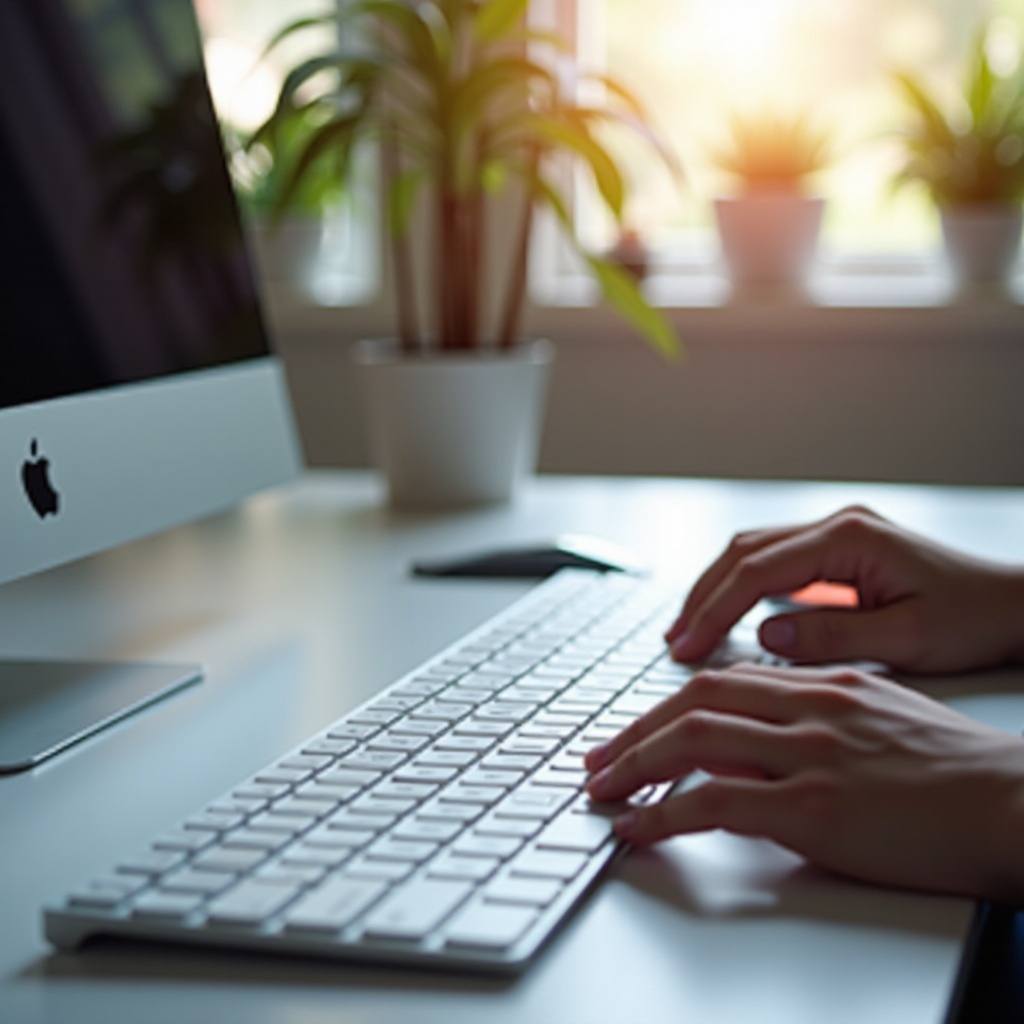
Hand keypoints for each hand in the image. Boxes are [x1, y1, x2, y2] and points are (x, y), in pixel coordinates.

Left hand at [585, 663, 1023, 899]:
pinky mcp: (815, 808)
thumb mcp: (881, 720)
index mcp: (826, 684)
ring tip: (600, 789)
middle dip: (635, 730)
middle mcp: (810, 707)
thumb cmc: (959, 772)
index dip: (667, 705)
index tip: (636, 729)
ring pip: (694, 741)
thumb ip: (816, 721)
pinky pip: (715, 804)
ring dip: (633, 764)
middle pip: (695, 702)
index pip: (724, 682)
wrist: (1016, 804)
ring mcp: (811, 753)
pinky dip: (664, 813)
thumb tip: (758, 748)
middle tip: (597, 758)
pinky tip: (639, 827)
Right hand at [666, 506, 1023, 673]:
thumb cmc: (975, 620)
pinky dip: (742, 588)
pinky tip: (727, 614)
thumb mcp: (907, 640)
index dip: (715, 610)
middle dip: (702, 596)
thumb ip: (832, 636)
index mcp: (850, 539)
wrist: (1017, 605)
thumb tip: (765, 636)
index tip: (688, 645)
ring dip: (716, 588)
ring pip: (752, 552)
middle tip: (676, 640)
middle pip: (743, 552)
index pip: (757, 571)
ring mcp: (837, 535)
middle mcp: (838, 526)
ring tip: (688, 629)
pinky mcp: (840, 553)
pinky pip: (774, 562)